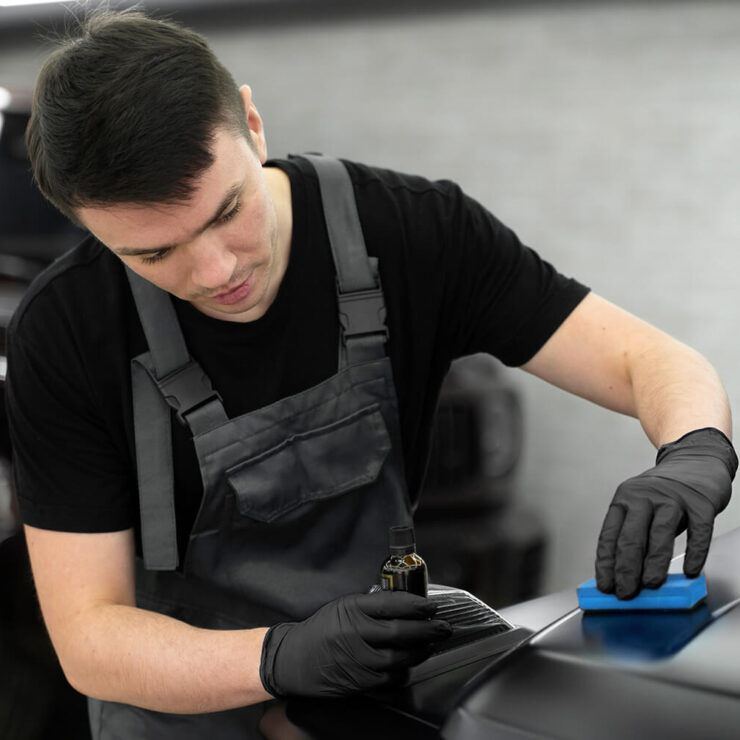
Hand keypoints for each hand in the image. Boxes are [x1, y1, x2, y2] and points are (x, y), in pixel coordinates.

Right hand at [259, 590, 451, 697]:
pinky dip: (404, 671)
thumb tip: (406, 604)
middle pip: (400, 632)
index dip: (416, 605)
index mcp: (352, 610)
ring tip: (431, 644)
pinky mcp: (359, 682)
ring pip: (399, 658)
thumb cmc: (321, 630)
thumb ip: (371, 605)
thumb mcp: (343, 606)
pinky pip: (390, 678)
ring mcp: (358, 661)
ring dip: (420, 651)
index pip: (391, 604)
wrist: (294, 660)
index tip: (432, 606)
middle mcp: (356, 634)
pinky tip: (410, 664)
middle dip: (427, 629)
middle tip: (443, 627)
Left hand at [595, 427, 736, 598]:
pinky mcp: (700, 504)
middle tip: (625, 593)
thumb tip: (624, 576)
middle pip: (632, 537)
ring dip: (654, 564)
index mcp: (624, 499)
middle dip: (626, 569)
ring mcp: (673, 498)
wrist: (695, 462)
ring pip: (660, 535)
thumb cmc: (664, 494)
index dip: (606, 563)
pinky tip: (690, 570)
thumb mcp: (641, 508)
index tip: (605, 586)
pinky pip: (698, 533)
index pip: (610, 535)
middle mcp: (645, 496)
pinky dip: (694, 554)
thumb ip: (634, 537)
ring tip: (651, 585)